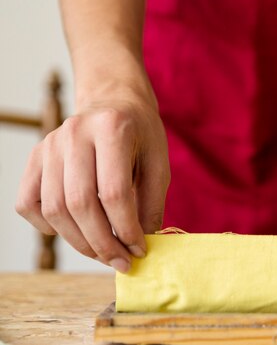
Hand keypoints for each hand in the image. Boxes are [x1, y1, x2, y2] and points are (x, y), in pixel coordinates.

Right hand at [15, 92, 169, 272]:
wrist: (114, 102)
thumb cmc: (141, 134)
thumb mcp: (159, 162)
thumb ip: (151, 202)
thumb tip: (144, 245)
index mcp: (111, 128)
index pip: (113, 192)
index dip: (126, 228)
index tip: (139, 249)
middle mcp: (74, 134)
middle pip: (79, 203)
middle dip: (102, 242)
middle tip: (121, 262)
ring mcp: (49, 144)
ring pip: (53, 208)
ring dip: (79, 241)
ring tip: (104, 253)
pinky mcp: (34, 157)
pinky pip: (29, 203)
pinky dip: (48, 226)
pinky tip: (74, 231)